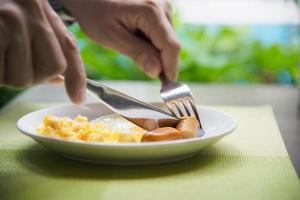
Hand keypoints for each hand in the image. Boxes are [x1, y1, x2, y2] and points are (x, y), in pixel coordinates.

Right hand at [0, 0, 85, 103]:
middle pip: (47, 72)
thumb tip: (58, 80)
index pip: (69, 50)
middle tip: (10, 57)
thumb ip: (47, 45)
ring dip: (7, 76)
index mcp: (44, 11)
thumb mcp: (27, 18)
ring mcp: (11, 23)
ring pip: (21, 79)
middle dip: (29, 75)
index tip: (78, 99)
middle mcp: (33, 14)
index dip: (76, 78)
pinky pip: (1, 77)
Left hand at [62, 0, 180, 80]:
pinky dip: (153, 44)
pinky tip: (136, 40)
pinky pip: (163, 34)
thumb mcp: (112, 37)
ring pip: (168, 41)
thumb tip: (158, 72)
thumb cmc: (95, 12)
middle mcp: (162, 6)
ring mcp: (163, 7)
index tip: (167, 86)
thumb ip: (137, 53)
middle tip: (144, 70)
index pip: (171, 46)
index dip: (171, 68)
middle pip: (172, 44)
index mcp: (151, 11)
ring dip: (156, 53)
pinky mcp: (160, 10)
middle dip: (163, 62)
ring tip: (132, 47)